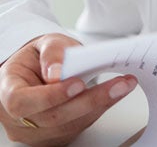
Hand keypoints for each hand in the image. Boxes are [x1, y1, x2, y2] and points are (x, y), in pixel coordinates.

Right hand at [0, 33, 136, 145]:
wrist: (39, 69)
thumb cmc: (39, 57)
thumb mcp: (44, 43)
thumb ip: (52, 52)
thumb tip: (57, 71)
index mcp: (9, 91)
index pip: (22, 102)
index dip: (50, 97)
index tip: (77, 84)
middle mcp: (18, 118)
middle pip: (52, 117)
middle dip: (90, 100)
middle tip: (119, 84)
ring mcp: (35, 131)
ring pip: (67, 125)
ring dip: (100, 105)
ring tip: (124, 85)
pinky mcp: (54, 135)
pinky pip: (76, 127)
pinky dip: (97, 110)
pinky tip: (114, 95)